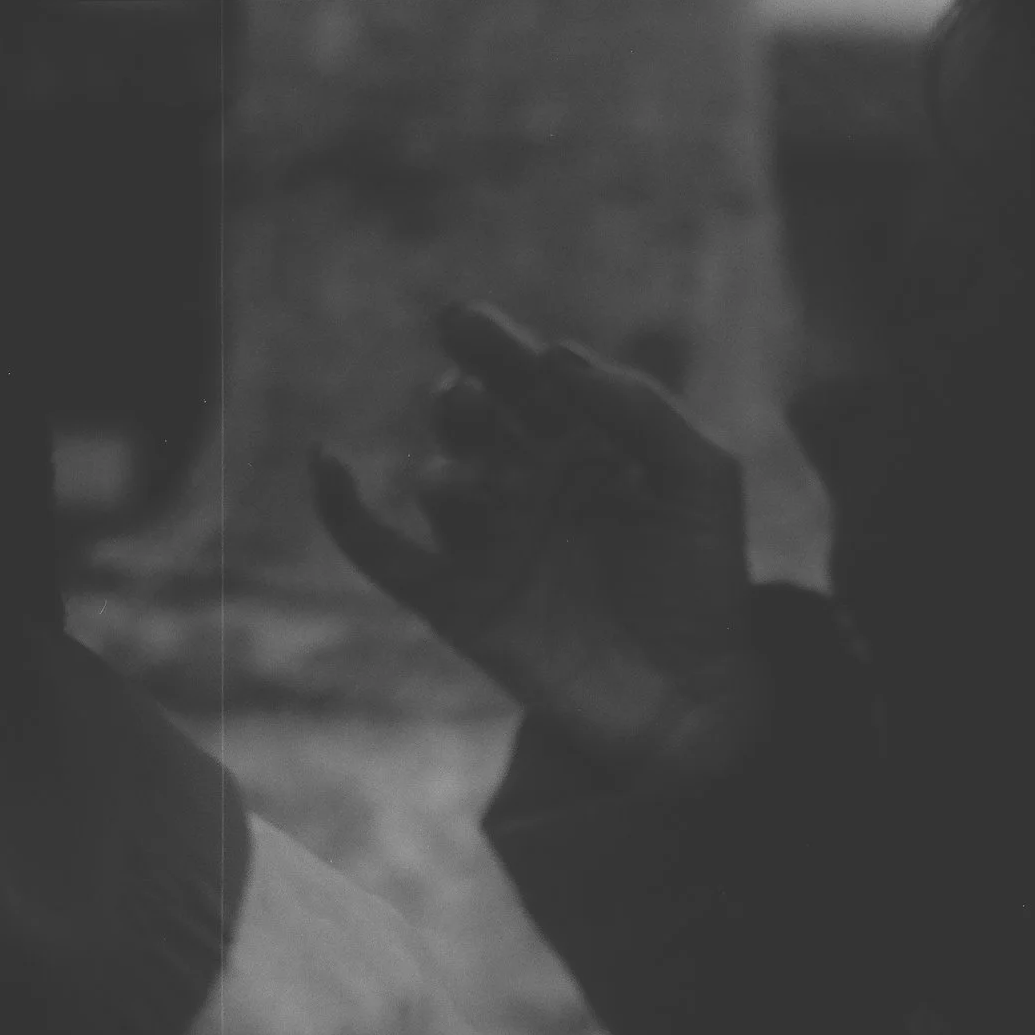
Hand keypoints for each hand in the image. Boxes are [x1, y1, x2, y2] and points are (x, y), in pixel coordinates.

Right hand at [312, 301, 765, 797]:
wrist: (695, 704)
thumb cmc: (705, 586)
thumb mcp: (702, 479)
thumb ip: (644, 409)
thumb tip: (558, 357)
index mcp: (582, 441)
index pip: (527, 375)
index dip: (499, 344)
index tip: (478, 329)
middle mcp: (527, 483)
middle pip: (473, 416)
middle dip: (464, 394)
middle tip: (470, 395)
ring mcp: (490, 543)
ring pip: (439, 480)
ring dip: (448, 468)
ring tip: (469, 483)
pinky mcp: (458, 604)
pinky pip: (381, 552)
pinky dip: (342, 511)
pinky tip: (329, 463)